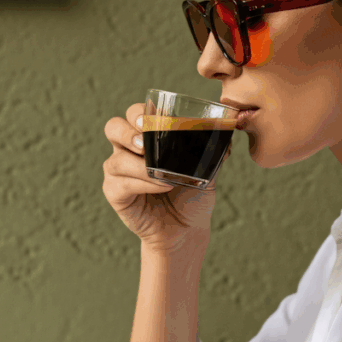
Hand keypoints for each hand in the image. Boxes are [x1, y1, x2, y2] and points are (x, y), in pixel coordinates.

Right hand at [102, 102, 231, 250]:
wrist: (187, 229)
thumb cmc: (192, 195)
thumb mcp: (206, 171)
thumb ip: (213, 150)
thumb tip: (228, 129)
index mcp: (147, 138)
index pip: (135, 114)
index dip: (139, 112)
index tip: (153, 118)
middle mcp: (128, 151)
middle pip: (113, 127)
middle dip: (127, 131)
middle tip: (143, 140)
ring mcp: (119, 172)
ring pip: (116, 159)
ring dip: (140, 165)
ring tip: (161, 173)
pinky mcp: (116, 194)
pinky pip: (121, 184)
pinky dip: (142, 183)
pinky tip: (161, 187)